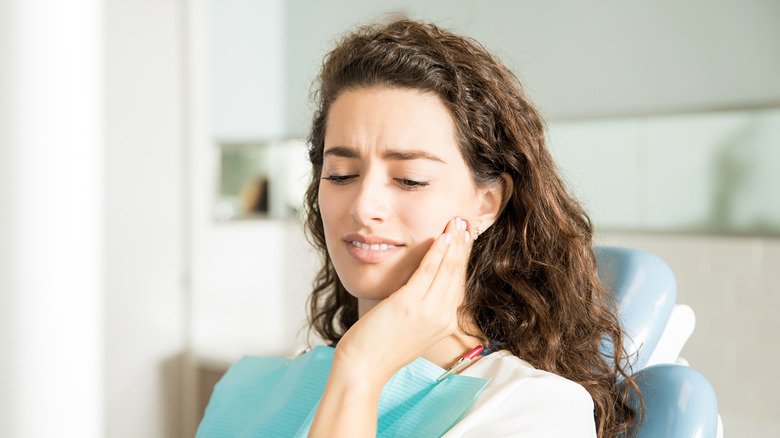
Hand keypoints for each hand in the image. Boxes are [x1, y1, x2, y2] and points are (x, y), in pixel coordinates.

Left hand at [332, 216, 474, 384]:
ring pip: (447, 269)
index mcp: (445, 324)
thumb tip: (425, 282)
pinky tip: (442, 237)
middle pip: (457, 274)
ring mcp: (428, 312)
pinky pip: (428, 271)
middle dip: (462, 246)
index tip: (464, 238)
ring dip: (453, 243)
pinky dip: (437, 251)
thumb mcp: (411, 326)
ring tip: (456, 223)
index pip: (458, 284)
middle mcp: (442, 318)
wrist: (364, 368)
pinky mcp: (410, 305)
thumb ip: (422, 306)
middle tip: (465, 223)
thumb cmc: (380, 347)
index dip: (462, 258)